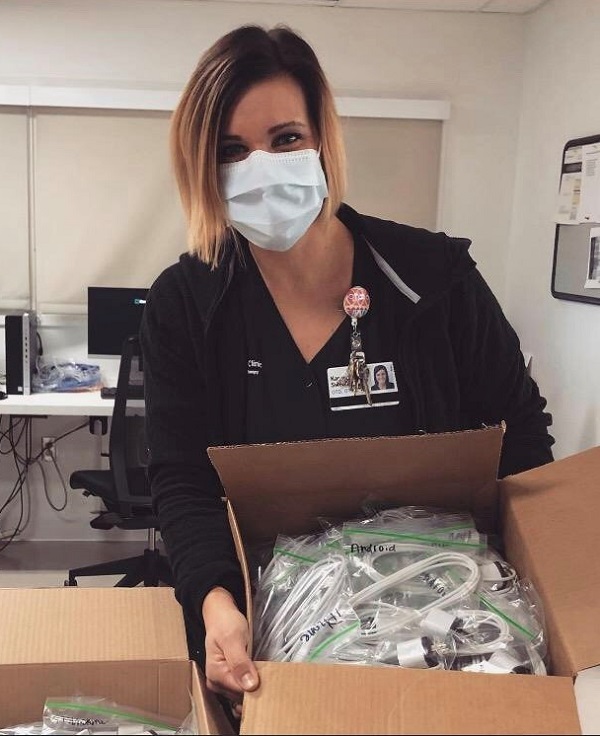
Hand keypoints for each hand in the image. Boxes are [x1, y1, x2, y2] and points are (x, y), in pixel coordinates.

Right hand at [202, 586, 259, 715]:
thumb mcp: (233, 638)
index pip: (240, 693)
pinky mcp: (228, 678)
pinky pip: (242, 687)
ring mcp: (222, 682)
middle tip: (272, 676)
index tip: (271, 680)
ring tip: (266, 674)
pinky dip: (252, 684)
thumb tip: (250, 686)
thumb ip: (240, 662)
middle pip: (241, 696)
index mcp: (216, 675)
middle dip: (257, 689)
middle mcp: (216, 683)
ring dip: (255, 687)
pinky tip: (259, 676)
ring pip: (243, 693)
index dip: (257, 688)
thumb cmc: (225, 623)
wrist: (220, 614)